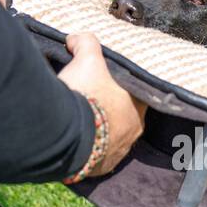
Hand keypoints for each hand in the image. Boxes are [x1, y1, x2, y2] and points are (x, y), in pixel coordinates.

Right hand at [57, 33, 145, 177]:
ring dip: (100, 130)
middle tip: (92, 100)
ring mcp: (119, 152)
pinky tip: (77, 140)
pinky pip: (98, 156)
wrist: (67, 134)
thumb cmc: (85, 94)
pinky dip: (90, 148)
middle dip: (110, 109)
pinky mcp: (102, 168)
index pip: (137, 93)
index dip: (122, 86)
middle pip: (124, 116)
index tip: (108, 83)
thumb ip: (86, 43)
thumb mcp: (87, 59)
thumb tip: (76, 38)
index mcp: (139, 106)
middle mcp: (134, 131)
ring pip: (112, 137)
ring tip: (82, 121)